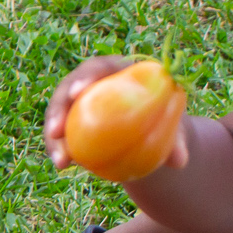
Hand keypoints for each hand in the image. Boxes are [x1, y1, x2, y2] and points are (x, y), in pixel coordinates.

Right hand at [42, 56, 191, 173]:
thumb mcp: (176, 128)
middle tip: (57, 130)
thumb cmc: (167, 122)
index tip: (78, 92)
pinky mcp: (73, 122)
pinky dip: (60, 148)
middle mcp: (93, 82)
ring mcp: (80, 103)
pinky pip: (62, 135)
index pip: (98, 68)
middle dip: (58, 108)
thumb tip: (179, 161)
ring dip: (54, 135)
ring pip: (59, 115)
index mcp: (117, 71)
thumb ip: (178, 141)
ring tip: (60, 158)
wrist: (153, 131)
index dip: (85, 77)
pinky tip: (62, 165)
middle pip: (69, 90)